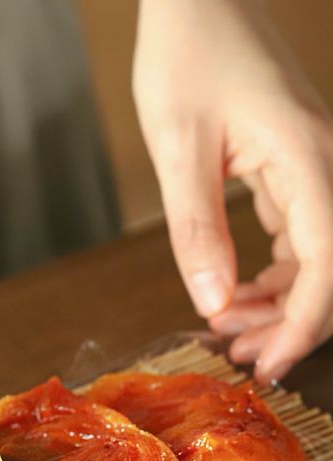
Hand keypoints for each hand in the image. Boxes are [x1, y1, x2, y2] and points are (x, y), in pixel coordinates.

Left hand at [134, 0, 332, 381]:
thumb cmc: (185, 57)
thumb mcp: (179, 148)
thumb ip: (197, 228)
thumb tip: (212, 301)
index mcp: (309, 159)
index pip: (326, 264)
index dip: (302, 326)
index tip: (268, 365)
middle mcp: (323, 164)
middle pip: (327, 266)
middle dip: (286, 321)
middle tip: (235, 354)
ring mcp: (309, 164)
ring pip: (313, 254)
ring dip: (275, 299)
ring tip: (225, 328)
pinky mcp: (289, 164)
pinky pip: (294, 232)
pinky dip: (267, 270)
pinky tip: (233, 289)